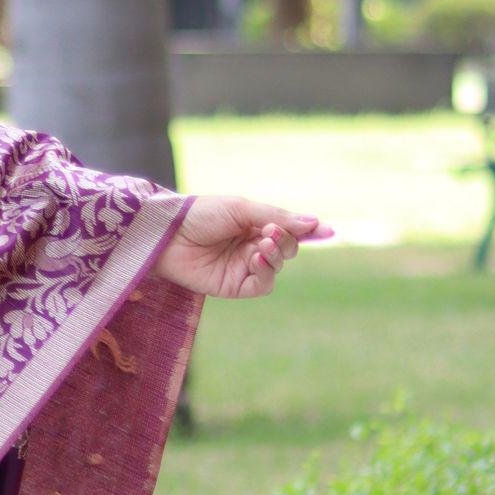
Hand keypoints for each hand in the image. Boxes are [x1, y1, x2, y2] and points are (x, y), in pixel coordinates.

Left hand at [159, 193, 334, 298]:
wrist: (166, 233)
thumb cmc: (200, 214)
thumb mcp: (241, 209)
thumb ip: (278, 217)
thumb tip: (316, 223)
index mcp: (253, 224)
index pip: (288, 230)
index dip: (307, 231)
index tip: (328, 231)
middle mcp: (250, 246)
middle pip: (286, 249)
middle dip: (286, 240)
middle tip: (269, 231)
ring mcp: (242, 267)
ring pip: (277, 267)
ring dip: (276, 255)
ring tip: (262, 243)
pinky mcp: (233, 286)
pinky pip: (262, 284)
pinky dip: (266, 272)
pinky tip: (257, 259)